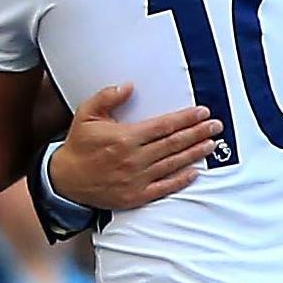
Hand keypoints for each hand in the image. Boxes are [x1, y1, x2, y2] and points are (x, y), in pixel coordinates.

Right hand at [48, 84, 222, 209]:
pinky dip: (181, 180)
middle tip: (216, 126)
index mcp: (125, 138)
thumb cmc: (79, 145)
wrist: (65, 181)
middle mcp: (134, 159)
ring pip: (172, 164)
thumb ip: (108, 97)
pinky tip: (194, 172)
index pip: (163, 126)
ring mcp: (136, 179)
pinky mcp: (135, 196)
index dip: (185, 119)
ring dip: (194, 153)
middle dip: (197, 133)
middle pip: (173, 144)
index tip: (202, 112)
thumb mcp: (87, 114)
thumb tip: (129, 86)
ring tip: (211, 144)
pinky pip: (163, 188)